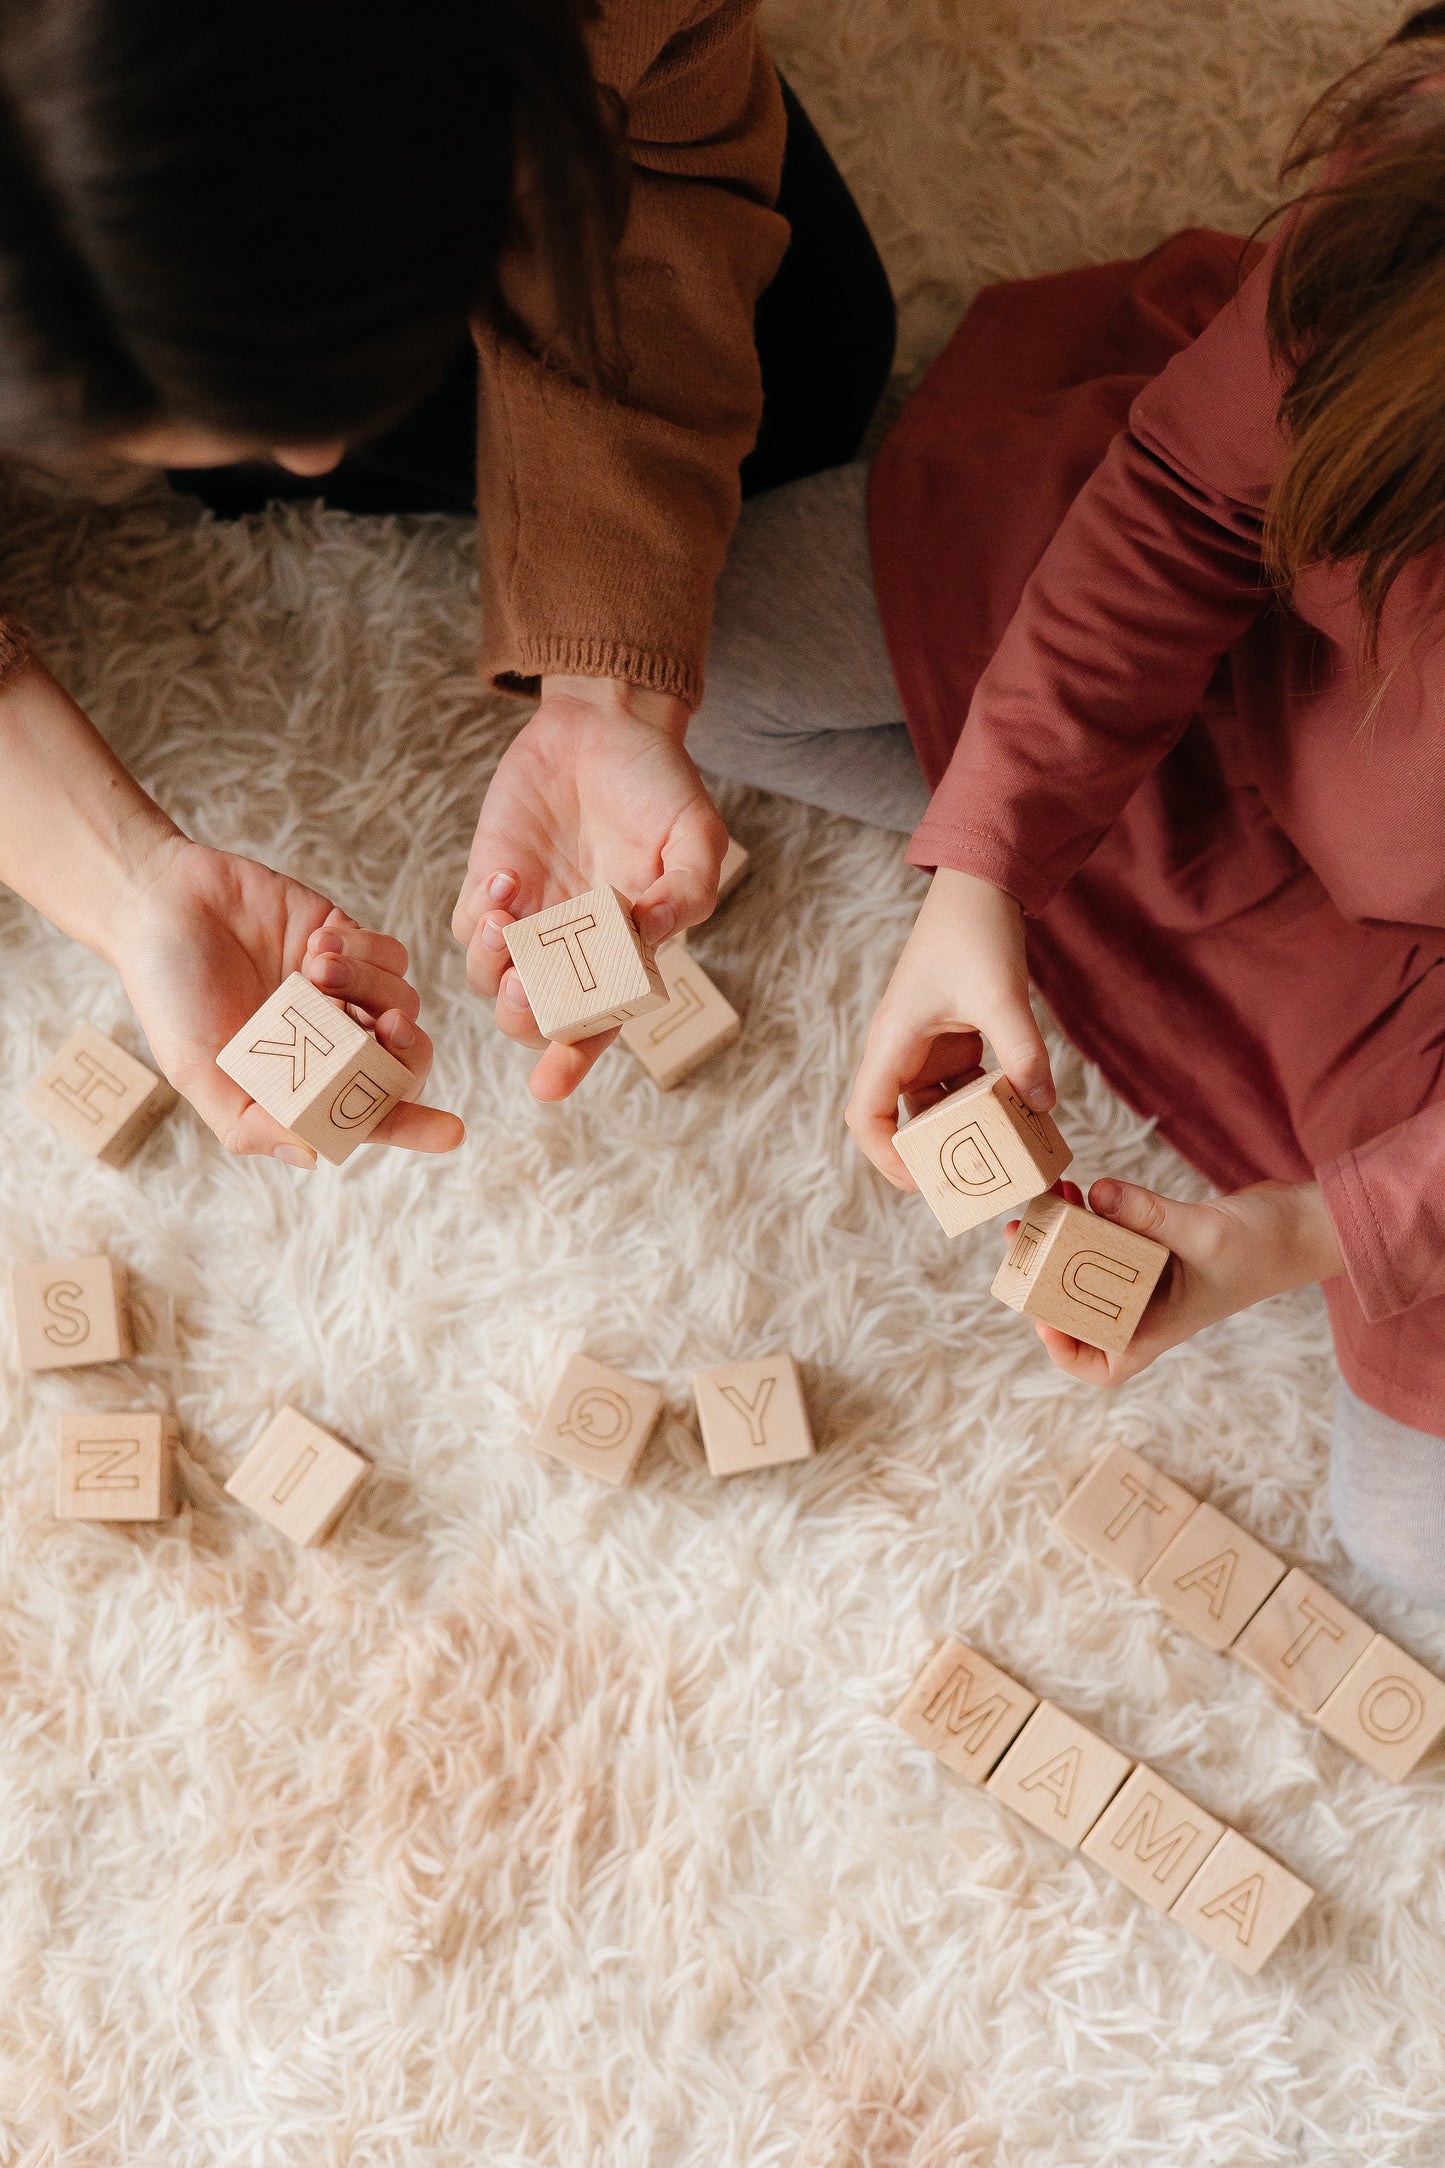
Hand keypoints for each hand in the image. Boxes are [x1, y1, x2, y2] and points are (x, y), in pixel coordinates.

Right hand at [118, 835, 464, 1165]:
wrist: (158, 906)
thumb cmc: (170, 996)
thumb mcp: (196, 1071)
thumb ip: (249, 1121)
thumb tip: (315, 1157)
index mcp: (302, 1080)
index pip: (369, 1113)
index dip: (414, 1125)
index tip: (452, 1131)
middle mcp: (331, 1041)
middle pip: (405, 1060)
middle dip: (408, 1050)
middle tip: (389, 1029)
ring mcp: (345, 990)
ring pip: (403, 1002)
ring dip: (368, 988)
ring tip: (311, 970)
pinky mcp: (349, 939)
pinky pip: (391, 955)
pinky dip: (364, 952)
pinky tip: (315, 945)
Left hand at [452, 676, 726, 1099]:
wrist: (607, 725)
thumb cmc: (660, 787)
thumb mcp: (697, 836)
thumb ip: (687, 891)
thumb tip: (652, 936)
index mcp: (624, 957)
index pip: (596, 1027)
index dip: (571, 1061)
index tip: (548, 1085)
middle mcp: (570, 951)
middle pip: (532, 1018)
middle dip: (525, 1016)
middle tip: (527, 986)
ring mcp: (527, 921)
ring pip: (489, 980)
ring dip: (493, 965)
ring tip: (511, 915)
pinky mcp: (490, 884)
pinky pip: (469, 926)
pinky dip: (479, 916)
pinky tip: (507, 876)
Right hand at [846, 867, 1054, 1187]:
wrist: (981, 885)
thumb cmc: (973, 933)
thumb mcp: (1001, 997)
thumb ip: (1023, 1053)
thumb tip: (1043, 1105)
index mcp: (891, 1042)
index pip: (866, 1116)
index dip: (886, 1158)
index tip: (924, 1184)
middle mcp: (901, 1050)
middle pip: (901, 1121)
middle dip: (933, 1155)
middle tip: (975, 1184)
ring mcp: (927, 1046)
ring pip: (937, 1107)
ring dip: (965, 1131)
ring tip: (1004, 1158)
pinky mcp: (953, 1038)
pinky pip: (963, 1087)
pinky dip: (986, 1104)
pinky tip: (1021, 1115)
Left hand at [1012, 1175, 1344, 1385]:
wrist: (1306, 1223)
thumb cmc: (1265, 1245)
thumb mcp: (1202, 1231)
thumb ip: (1148, 1215)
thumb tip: (1094, 1194)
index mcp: (1159, 1327)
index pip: (1103, 1367)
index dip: (1065, 1350)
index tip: (1041, 1315)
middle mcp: (1149, 1307)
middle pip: (1081, 1309)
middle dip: (1045, 1274)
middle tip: (1021, 1236)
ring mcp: (1152, 1276)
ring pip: (1089, 1266)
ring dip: (1063, 1236)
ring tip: (1050, 1198)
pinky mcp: (1157, 1244)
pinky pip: (1111, 1235)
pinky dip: (1092, 1215)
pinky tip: (1081, 1188)